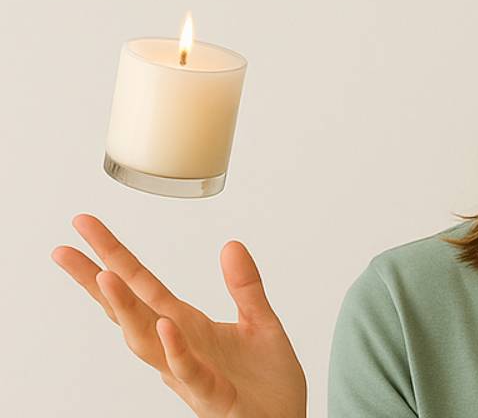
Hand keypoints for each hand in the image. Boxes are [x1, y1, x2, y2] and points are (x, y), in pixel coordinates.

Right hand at [52, 214, 306, 417]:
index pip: (142, 286)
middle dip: (97, 280)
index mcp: (187, 326)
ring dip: (126, 311)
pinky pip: (189, 372)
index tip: (85, 228)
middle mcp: (178, 347)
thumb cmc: (266, 382)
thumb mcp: (260, 322)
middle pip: (128, 311)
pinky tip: (166, 327)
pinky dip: (175, 350)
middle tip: (64, 251)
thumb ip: (244, 286)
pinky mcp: (212, 395)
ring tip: (106, 278)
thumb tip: (231, 244)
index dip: (114, 257)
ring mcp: (190, 372)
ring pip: (147, 342)